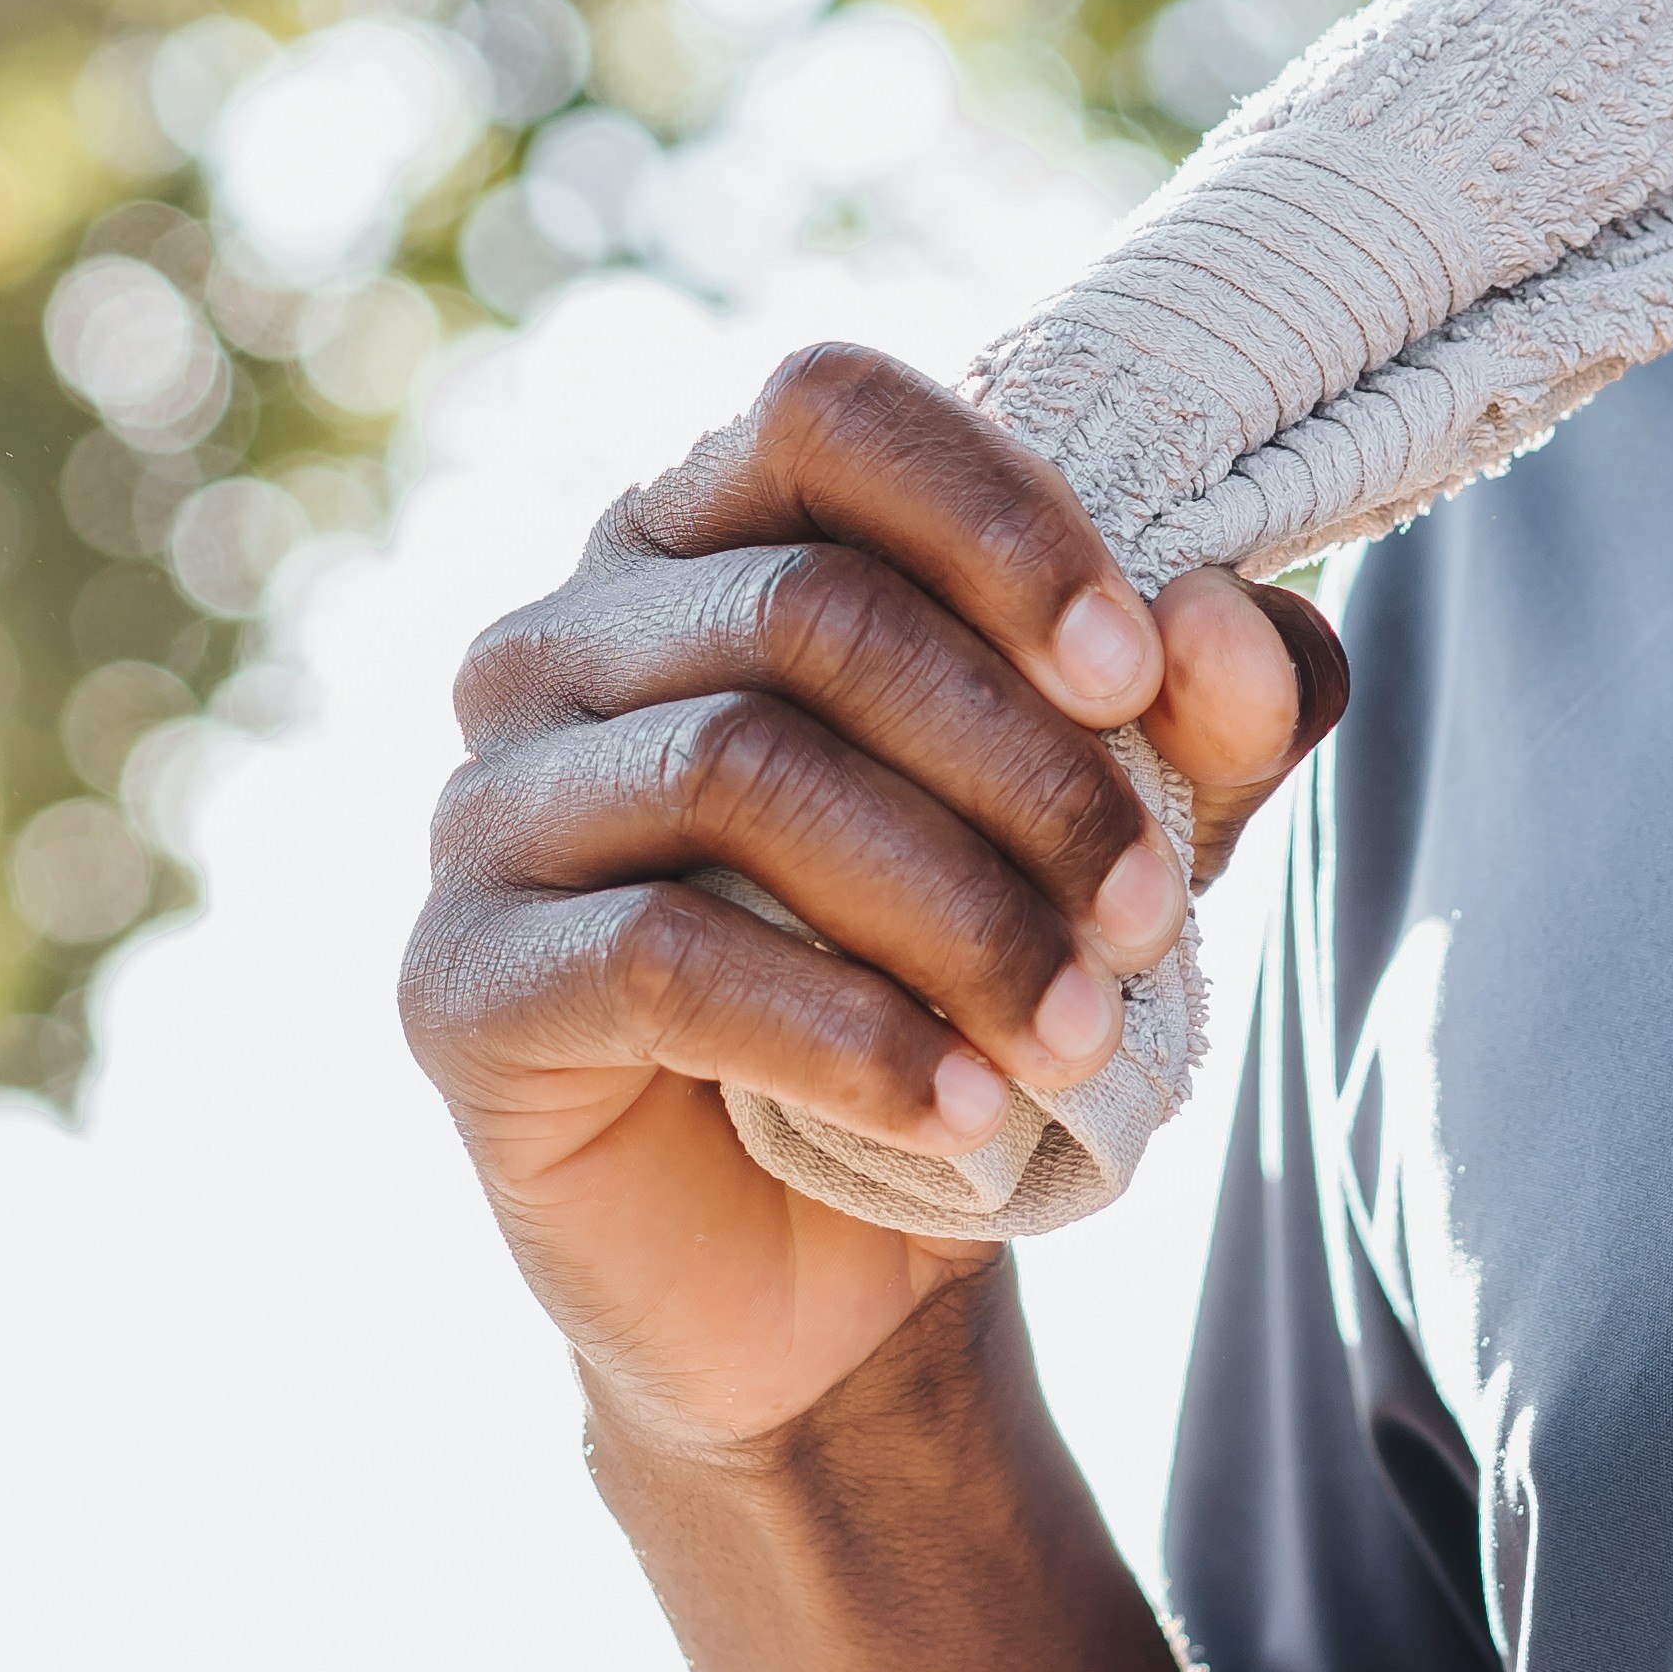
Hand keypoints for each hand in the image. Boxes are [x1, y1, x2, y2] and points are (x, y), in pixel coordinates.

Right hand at [402, 345, 1336, 1466]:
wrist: (832, 1257)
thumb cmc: (974, 971)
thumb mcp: (1141, 821)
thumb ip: (1209, 708)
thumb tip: (1216, 620)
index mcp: (712, 535)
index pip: (829, 414)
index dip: (996, 521)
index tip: (1137, 672)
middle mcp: (564, 638)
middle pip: (809, 613)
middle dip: (1020, 768)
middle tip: (1146, 911)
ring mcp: (489, 804)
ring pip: (740, 774)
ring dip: (954, 911)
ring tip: (1081, 1028)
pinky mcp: (456, 981)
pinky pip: (662, 962)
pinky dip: (849, 1035)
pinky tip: (966, 1107)